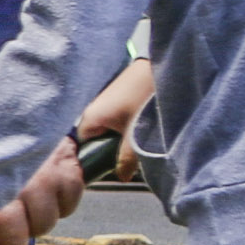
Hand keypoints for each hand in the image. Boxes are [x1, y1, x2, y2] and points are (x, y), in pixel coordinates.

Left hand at [0, 134, 89, 244]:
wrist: (19, 111)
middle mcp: (8, 179)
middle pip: (14, 233)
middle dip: (12, 242)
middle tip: (10, 235)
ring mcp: (39, 173)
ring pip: (43, 224)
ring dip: (37, 224)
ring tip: (30, 210)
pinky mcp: (66, 167)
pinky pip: (69, 204)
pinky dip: (63, 204)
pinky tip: (52, 194)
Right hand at [79, 60, 157, 183]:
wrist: (162, 66)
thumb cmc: (144, 97)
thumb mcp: (137, 133)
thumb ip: (127, 158)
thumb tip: (121, 177)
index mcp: (90, 118)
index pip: (82, 147)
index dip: (94, 158)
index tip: (107, 166)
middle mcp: (91, 109)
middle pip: (94, 138)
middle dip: (108, 148)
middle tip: (125, 156)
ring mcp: (102, 101)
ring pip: (105, 128)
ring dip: (118, 137)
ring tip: (134, 141)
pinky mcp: (115, 97)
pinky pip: (112, 118)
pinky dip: (123, 125)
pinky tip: (138, 127)